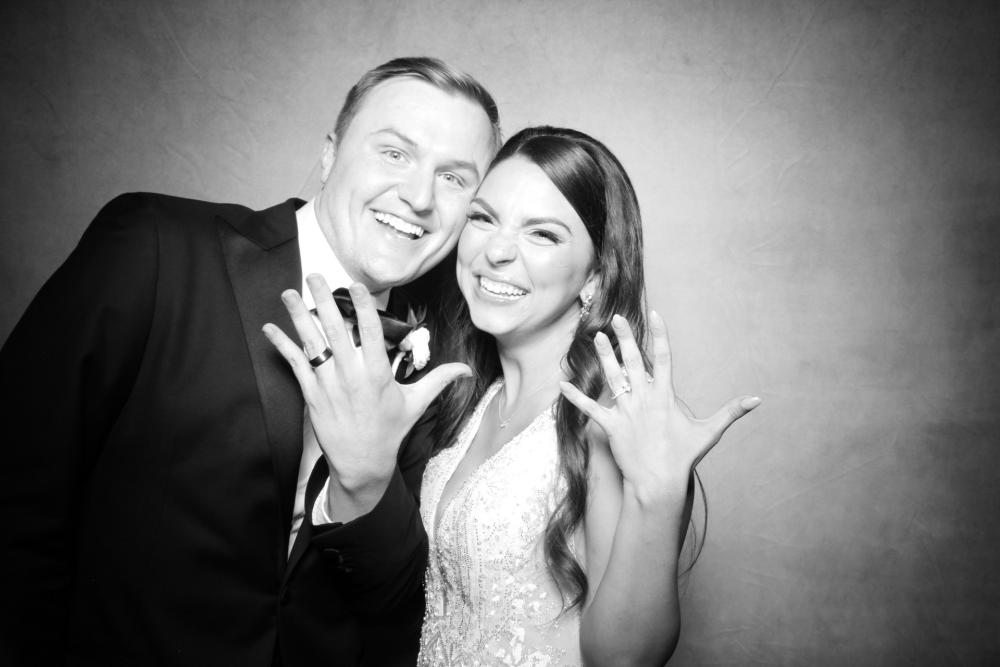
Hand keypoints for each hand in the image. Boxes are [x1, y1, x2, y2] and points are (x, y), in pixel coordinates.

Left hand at [263, 275, 470, 495]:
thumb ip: (439, 380)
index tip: (356, 286)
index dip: (363, 307)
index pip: (371, 332)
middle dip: (323, 301)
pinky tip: (270, 328)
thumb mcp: (416, 404)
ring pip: (311, 344)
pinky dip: (282, 345)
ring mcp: (328, 385)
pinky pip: (294, 365)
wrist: (362, 464)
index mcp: (377, 374)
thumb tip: (467, 370)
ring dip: (298, 317)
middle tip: (315, 276)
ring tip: (287, 293)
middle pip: (335, 330)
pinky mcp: (311, 395)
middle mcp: (351, 376)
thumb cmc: (389, 432)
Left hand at [559, 311, 759, 500]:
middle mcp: (644, 398)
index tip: (654, 314)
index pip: (664, 357)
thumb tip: (757, 399)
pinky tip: (562, 384)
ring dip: (603, 356)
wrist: (658, 483)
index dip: (659, 334)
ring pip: (612, 377)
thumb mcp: (709, 432)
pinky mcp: (610, 426)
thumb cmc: (684, 458)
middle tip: (617, 318)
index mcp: (665, 395)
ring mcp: (625, 411)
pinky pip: (590, 408)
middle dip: (625, 337)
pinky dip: (575, 396)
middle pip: (633, 360)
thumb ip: (731, 412)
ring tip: (596, 337)